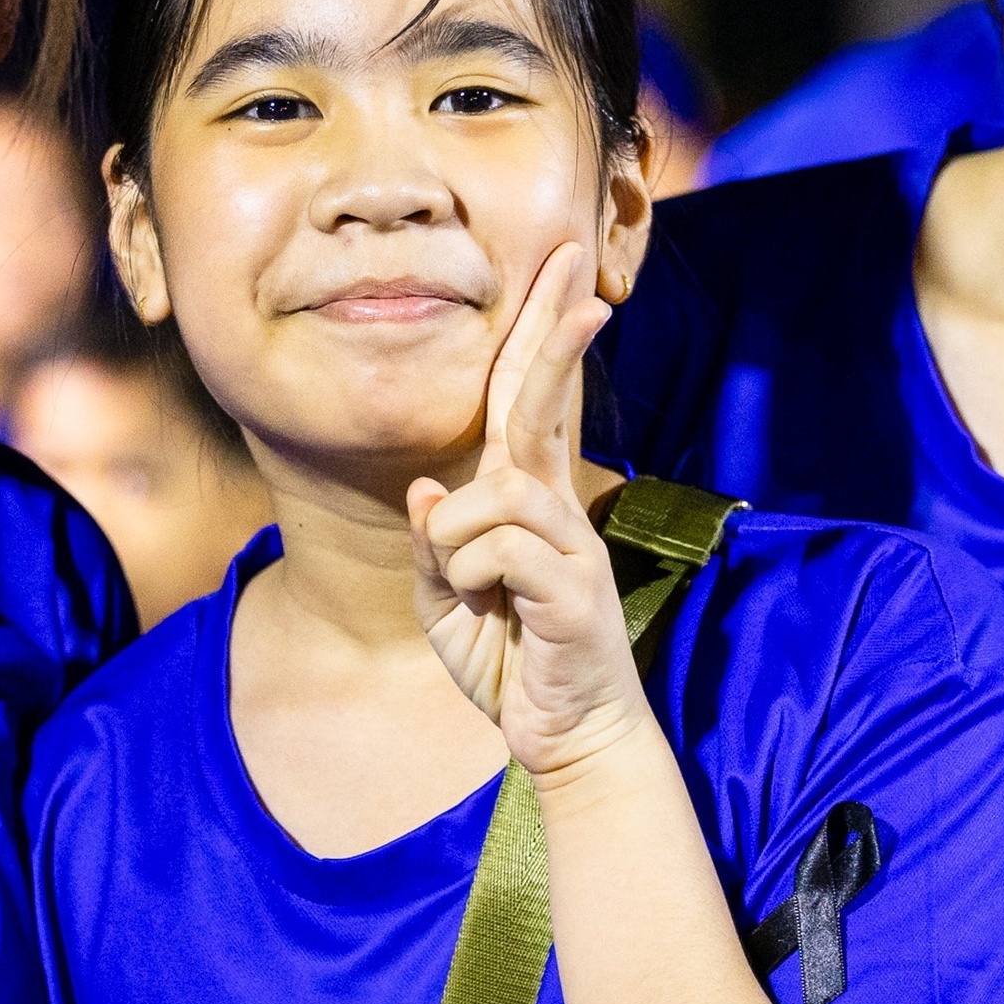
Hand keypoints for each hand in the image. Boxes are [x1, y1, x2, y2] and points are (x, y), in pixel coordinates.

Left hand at [406, 241, 648, 784]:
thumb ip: (433, 545)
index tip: (566, 273)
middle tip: (574, 264)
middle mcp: (555, 510)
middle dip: (552, 334)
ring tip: (471, 594)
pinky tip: (493, 612)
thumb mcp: (446, 601)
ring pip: (494, 493)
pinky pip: (500, 550)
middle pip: (542, 405)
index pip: (527, 404)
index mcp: (525, 503)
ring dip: (456, 543)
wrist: (567, 739)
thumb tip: (428, 491)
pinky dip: (472, 578)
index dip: (542, 338)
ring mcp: (572, 547)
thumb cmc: (509, 660)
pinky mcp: (576, 590)